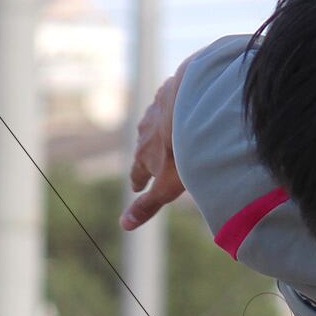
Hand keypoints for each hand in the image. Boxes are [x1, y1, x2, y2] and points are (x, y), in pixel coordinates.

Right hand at [121, 64, 187, 230]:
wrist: (192, 107)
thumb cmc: (182, 152)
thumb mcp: (166, 187)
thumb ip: (148, 205)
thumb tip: (124, 225)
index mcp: (144, 154)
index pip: (137, 171)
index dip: (138, 180)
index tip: (136, 185)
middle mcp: (146, 130)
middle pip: (145, 144)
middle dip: (148, 153)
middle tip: (152, 158)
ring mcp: (158, 108)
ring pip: (158, 122)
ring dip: (162, 128)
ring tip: (169, 132)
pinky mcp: (172, 89)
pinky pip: (173, 99)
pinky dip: (177, 106)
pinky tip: (186, 107)